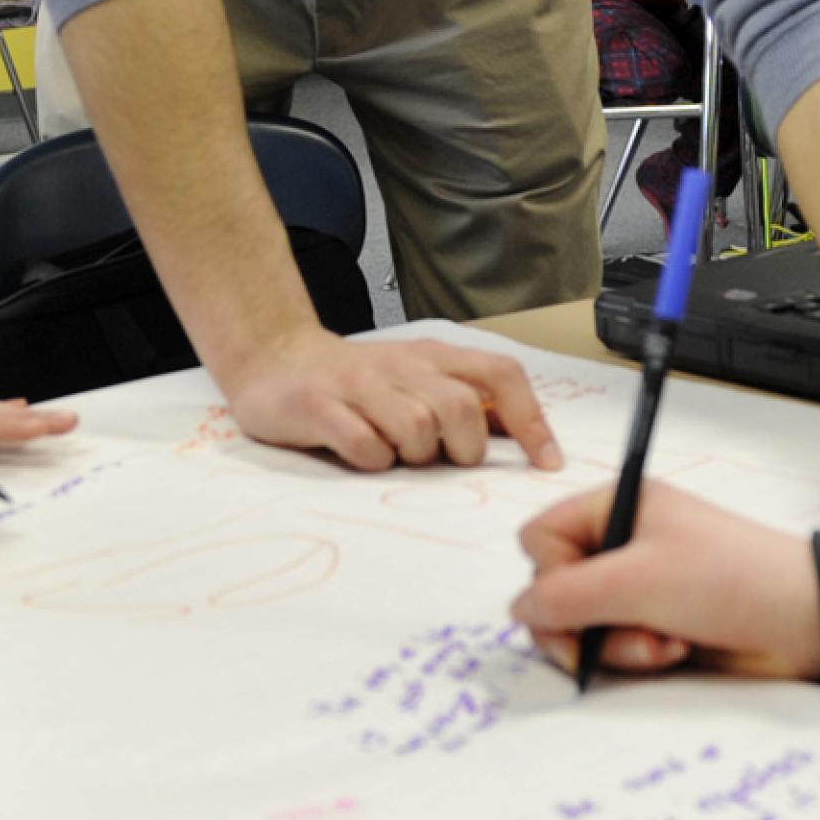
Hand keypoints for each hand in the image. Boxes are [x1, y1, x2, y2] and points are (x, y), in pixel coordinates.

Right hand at [219, 330, 564, 472]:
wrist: (273, 358)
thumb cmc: (357, 382)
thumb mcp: (417, 379)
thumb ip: (466, 402)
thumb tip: (523, 437)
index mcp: (432, 357)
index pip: (499, 374)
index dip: (530, 420)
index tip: (546, 463)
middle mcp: (400, 365)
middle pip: (460, 408)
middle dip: (462, 448)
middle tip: (441, 457)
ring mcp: (357, 385)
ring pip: (415, 429)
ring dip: (412, 455)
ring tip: (392, 451)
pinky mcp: (318, 407)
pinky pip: (364, 446)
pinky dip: (370, 460)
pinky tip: (359, 454)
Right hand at [510, 482, 819, 679]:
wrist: (808, 621)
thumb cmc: (733, 580)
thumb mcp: (638, 581)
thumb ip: (565, 596)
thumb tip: (519, 611)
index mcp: (619, 506)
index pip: (541, 537)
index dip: (549, 575)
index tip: (579, 598)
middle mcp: (625, 541)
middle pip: (556, 587)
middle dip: (583, 623)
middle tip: (610, 642)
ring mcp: (641, 584)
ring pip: (584, 624)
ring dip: (617, 644)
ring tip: (663, 646)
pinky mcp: (658, 622)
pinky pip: (615, 644)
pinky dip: (637, 654)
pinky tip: (676, 652)